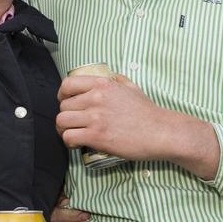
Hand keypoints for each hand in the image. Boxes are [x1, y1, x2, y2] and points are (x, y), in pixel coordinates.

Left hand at [56, 74, 219, 177]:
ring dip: (64, 130)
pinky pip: (68, 137)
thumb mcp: (133, 87)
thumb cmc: (148, 112)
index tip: (67, 104)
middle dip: (66, 116)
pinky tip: (79, 144)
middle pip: (63, 106)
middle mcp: (96, 98)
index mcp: (103, 84)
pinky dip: (69, 142)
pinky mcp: (97, 136)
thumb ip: (118, 80)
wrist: (160, 132)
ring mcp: (95, 117)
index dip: (62, 96)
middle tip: (74, 125)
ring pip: (62, 121)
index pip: (67, 84)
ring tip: (74, 135)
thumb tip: (110, 77)